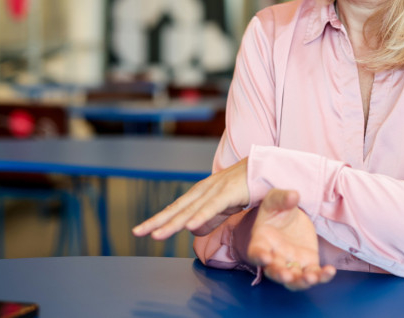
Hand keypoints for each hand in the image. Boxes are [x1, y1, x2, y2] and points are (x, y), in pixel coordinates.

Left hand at [133, 158, 248, 239]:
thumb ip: (209, 218)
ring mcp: (215, 190)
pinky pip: (212, 207)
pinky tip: (188, 226)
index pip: (176, 209)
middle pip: (177, 209)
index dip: (158, 219)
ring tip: (157, 235)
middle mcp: (203, 190)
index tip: (141, 230)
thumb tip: (192, 230)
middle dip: (157, 221)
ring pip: (191, 210)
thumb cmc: (245, 187)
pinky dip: (200, 216)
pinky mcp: (229, 192)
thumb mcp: (223, 207)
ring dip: (173, 223)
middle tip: (137, 232)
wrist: (266, 169)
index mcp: (200, 193)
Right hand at [247, 189, 335, 290]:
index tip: (265, 258)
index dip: (258, 257)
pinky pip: (314, 273)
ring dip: (301, 281)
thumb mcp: (276, 199)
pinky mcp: (308, 263)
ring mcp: (291, 263)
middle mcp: (274, 257)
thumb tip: (293, 195)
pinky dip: (322, 276)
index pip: (255, 252)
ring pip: (294, 279)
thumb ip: (282, 198)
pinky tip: (330, 271)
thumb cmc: (277, 209)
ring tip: (312, 278)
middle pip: (274, 271)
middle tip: (287, 275)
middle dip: (280, 275)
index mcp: (261, 241)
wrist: (291, 216)